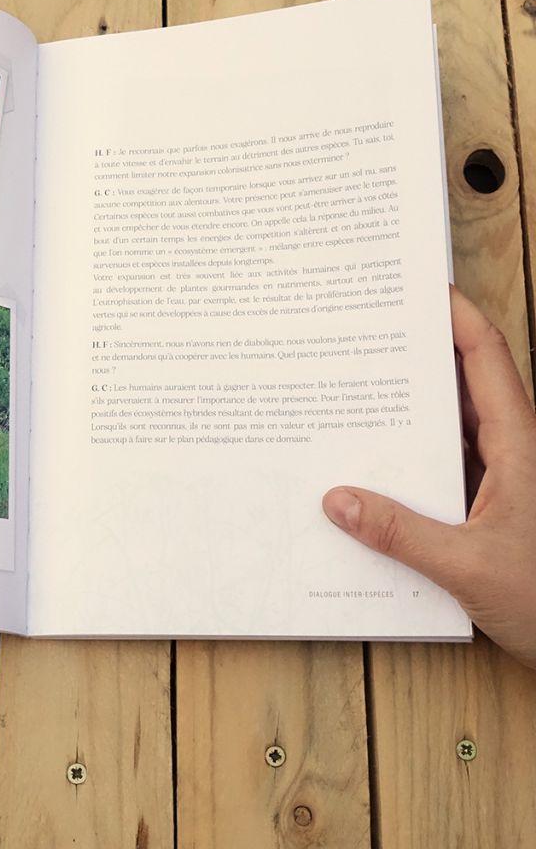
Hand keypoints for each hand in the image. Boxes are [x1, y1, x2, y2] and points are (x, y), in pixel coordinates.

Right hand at [323, 285, 535, 668]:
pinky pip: (442, 465)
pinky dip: (408, 456)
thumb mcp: (469, 567)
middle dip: (419, 353)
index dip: (456, 316)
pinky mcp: (487, 507)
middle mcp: (512, 452)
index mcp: (520, 446)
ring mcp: (500, 479)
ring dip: (410, 408)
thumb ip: (400, 533)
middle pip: (463, 383)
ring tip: (355, 389)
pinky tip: (370, 462)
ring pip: (451, 425)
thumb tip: (337, 501)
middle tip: (367, 333)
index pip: (486, 359)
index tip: (419, 287)